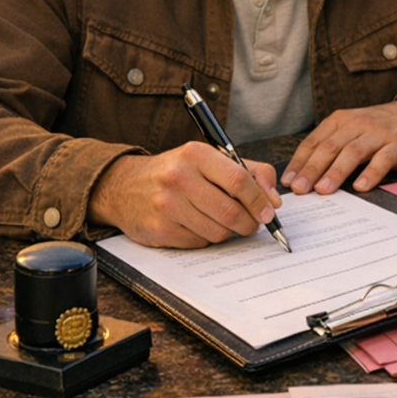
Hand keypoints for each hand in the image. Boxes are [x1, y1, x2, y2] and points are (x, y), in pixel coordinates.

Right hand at [88, 142, 281, 247]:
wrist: (123, 186)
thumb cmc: (175, 171)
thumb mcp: (208, 159)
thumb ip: (248, 171)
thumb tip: (274, 199)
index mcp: (195, 154)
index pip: (239, 180)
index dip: (259, 200)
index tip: (269, 211)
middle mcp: (179, 177)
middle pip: (231, 212)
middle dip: (249, 223)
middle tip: (252, 224)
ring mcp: (166, 205)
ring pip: (218, 232)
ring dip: (228, 232)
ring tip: (222, 222)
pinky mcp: (159, 229)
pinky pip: (199, 243)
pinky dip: (206, 238)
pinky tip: (198, 225)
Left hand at [282, 101, 396, 194]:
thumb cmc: (378, 128)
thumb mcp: (351, 130)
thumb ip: (331, 147)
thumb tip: (304, 174)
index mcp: (340, 121)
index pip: (314, 142)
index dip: (299, 162)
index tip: (288, 181)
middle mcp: (356, 125)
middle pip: (330, 147)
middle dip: (312, 169)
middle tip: (299, 189)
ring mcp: (377, 134)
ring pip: (352, 153)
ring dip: (335, 172)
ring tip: (323, 190)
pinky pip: (382, 160)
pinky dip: (370, 174)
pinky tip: (361, 187)